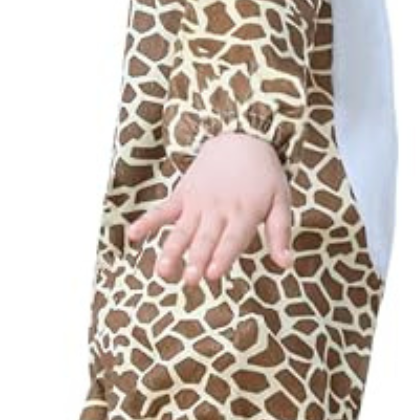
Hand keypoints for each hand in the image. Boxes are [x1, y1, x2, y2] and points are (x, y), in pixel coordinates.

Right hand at [125, 131, 292, 281]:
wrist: (241, 138)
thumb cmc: (264, 176)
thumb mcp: (280, 201)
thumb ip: (280, 233)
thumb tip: (286, 264)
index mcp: (245, 212)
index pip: (232, 239)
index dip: (222, 257)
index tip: (213, 275)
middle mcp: (219, 208)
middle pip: (205, 238)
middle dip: (196, 260)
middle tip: (189, 281)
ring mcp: (197, 202)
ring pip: (182, 230)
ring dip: (171, 251)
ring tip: (162, 271)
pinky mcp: (182, 195)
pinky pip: (162, 210)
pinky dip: (147, 222)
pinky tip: (133, 236)